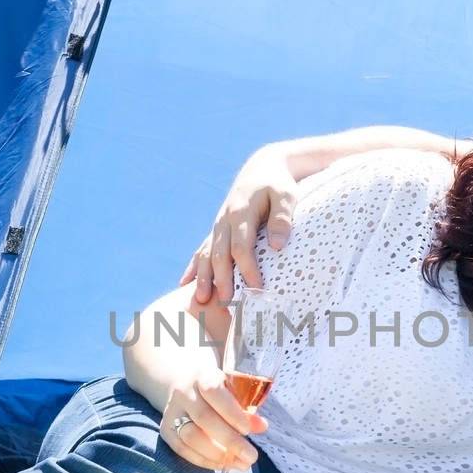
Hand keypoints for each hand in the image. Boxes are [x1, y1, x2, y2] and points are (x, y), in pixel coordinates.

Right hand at [158, 368, 269, 470]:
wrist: (183, 386)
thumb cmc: (216, 391)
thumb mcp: (232, 391)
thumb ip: (246, 408)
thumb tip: (261, 426)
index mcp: (201, 376)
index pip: (213, 392)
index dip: (231, 412)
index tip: (247, 431)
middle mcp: (183, 393)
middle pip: (203, 418)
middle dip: (229, 441)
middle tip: (251, 457)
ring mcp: (172, 413)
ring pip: (190, 437)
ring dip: (217, 455)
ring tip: (240, 464)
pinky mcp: (166, 431)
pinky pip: (183, 450)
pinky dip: (205, 461)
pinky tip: (224, 465)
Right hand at [179, 148, 299, 303]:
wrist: (261, 169)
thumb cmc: (278, 185)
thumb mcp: (287, 196)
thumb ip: (283, 218)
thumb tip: (278, 246)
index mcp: (241, 212)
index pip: (242, 246)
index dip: (248, 268)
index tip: (256, 288)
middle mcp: (224, 220)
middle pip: (219, 253)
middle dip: (221, 279)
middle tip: (227, 303)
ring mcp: (218, 225)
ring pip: (206, 253)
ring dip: (203, 277)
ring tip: (202, 299)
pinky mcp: (216, 229)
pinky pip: (201, 249)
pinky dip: (194, 267)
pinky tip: (185, 284)